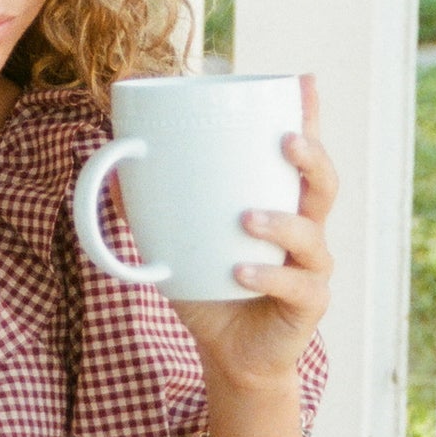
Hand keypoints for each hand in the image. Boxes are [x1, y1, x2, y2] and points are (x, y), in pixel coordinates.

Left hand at [172, 74, 336, 391]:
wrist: (229, 354)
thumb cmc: (209, 288)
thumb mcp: (173, 245)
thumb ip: (149, 209)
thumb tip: (111, 172)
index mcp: (280, 204)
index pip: (300, 155)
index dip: (308, 117)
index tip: (303, 82)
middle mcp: (305, 230)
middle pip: (323, 185)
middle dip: (311, 157)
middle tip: (285, 140)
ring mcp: (311, 267)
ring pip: (312, 235)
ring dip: (281, 222)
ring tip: (246, 217)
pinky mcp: (308, 305)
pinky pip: (296, 286)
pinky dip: (267, 276)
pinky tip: (241, 272)